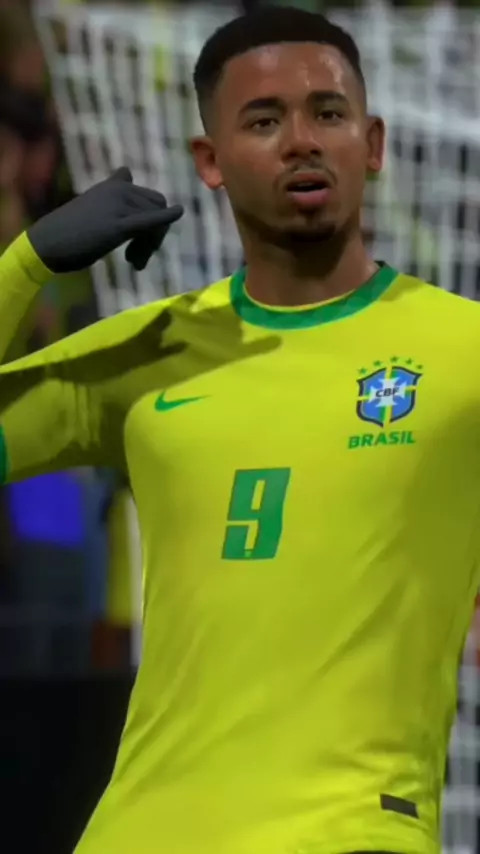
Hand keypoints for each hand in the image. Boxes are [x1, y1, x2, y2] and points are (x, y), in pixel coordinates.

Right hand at [27, 167, 183, 272]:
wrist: (48, 243)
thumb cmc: (69, 229)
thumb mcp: (94, 204)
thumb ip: (113, 192)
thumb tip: (126, 171)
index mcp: (115, 185)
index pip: (151, 198)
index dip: (154, 219)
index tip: (140, 241)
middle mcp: (119, 190)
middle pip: (158, 209)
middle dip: (155, 235)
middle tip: (137, 258)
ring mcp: (119, 206)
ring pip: (156, 221)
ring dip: (151, 245)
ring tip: (134, 262)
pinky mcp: (118, 225)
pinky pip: (150, 220)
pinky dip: (166, 218)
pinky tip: (178, 212)